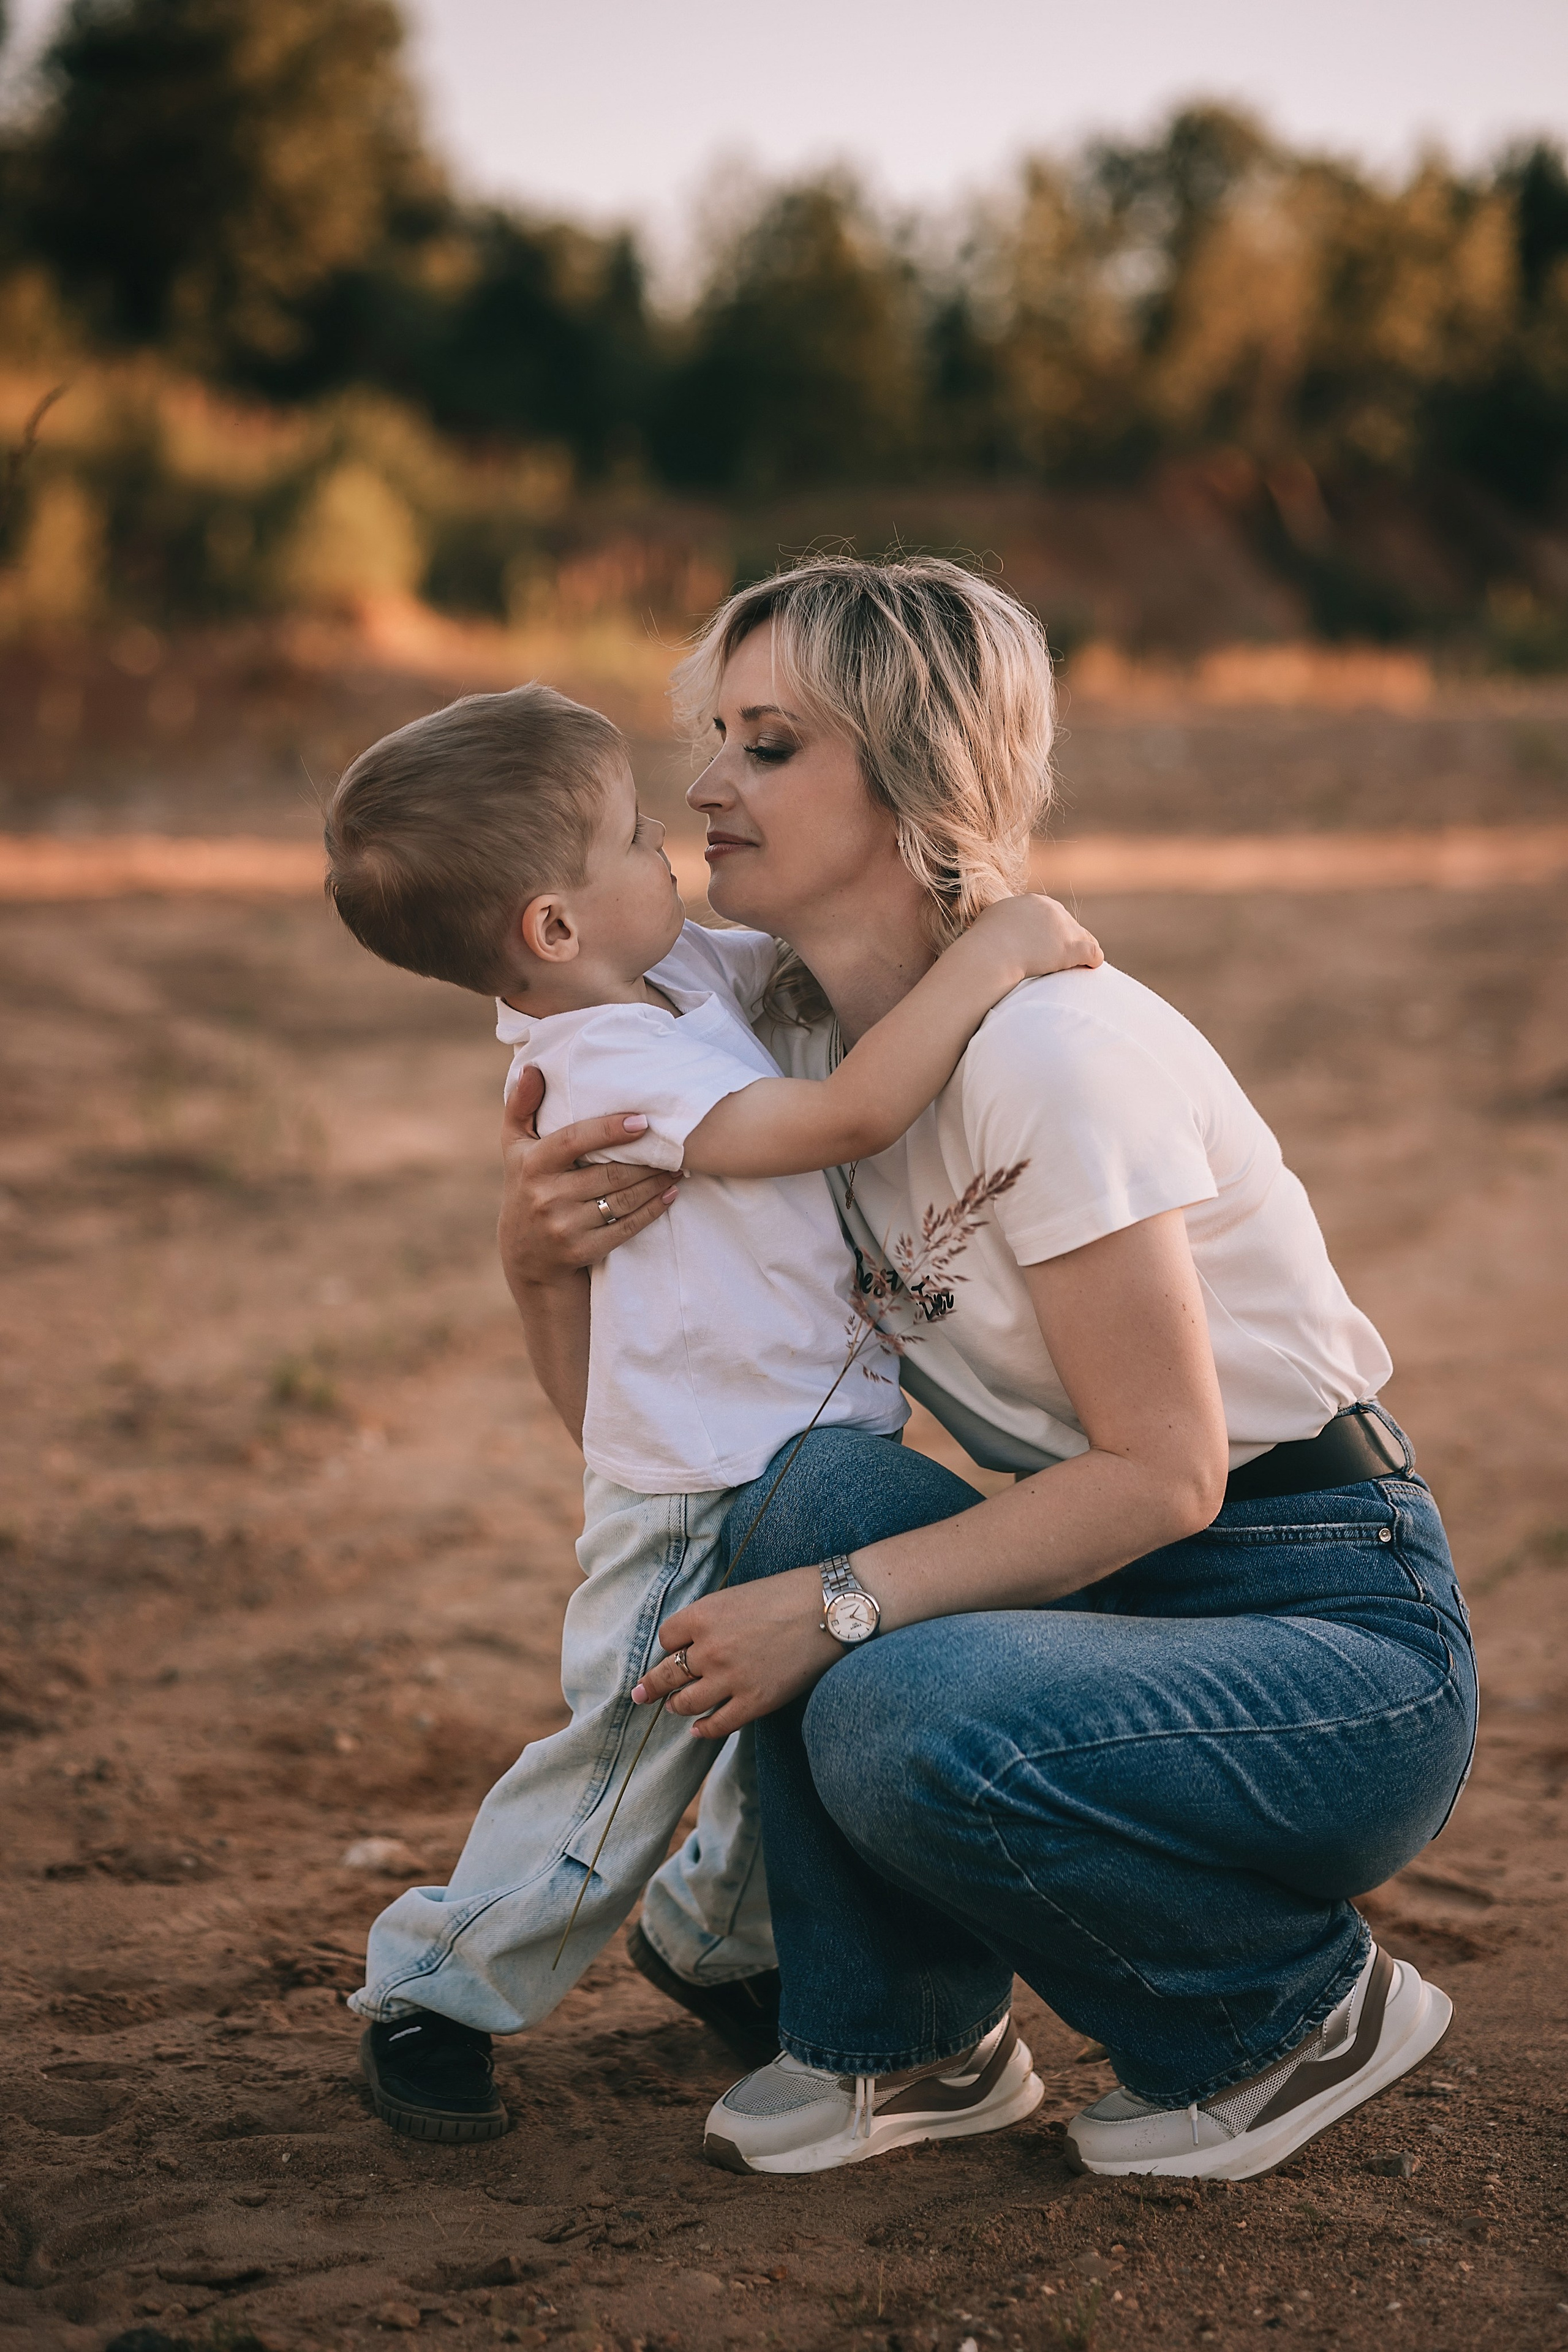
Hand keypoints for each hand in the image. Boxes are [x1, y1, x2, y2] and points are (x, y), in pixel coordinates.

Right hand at [498, 1064, 678, 1286]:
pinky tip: (670, 1194)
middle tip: (674, 1145)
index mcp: (532, 1164)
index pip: (573, 1141)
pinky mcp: (582, 1251)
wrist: (525, 1256)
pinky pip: (626, 1227)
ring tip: (678, 1167)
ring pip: (622, 1200)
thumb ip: (521, 1105)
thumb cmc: (526, 1185)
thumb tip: (532, 1068)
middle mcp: (545, 1196)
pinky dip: (653, 1210)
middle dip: (646, 1160)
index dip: (608, 1130)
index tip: (642, 1121)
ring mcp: (563, 1227)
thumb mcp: (514, 1147)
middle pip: (608, 1173)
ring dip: (656, 1183)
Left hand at [632, 1567, 842, 1738]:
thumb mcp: (738, 1595)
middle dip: (651, 1685)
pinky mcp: (754, 1702)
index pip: (667, 1636)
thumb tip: (697, 1640)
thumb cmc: (788, 1594)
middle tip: (641, 1693)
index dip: (671, 1643)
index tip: (675, 1648)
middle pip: (667, 1672)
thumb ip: (713, 1620)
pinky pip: (718, 1724)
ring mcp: (730, 1679)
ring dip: (676, 1706)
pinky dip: (703, 1730)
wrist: (829, 1610)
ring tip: (673, 1707)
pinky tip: (698, 1730)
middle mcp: (709, 1649)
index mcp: (703, 1615)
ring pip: (686, 1702)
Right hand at [965, 892, 1102, 981]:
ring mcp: (1065, 928)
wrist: (991, 953)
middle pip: (1067, 924)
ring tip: (1077, 966)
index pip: (1049, 914)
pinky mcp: (1073, 947)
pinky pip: (1093, 953)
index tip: (1043, 946)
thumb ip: (998, 920)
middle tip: (1058, 959)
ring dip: (1079, 951)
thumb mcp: (989, 920)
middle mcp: (1052, 909)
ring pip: (1083, 938)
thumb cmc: (983, 942)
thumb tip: (995, 926)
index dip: (1047, 932)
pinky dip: (1092, 960)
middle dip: (1064, 940)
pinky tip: (1090, 967)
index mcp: (1033, 902)